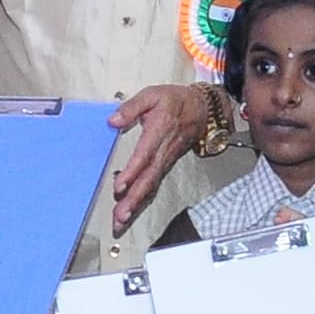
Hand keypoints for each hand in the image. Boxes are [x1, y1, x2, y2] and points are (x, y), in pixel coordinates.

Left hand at [108, 82, 219, 228]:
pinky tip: (130, 208)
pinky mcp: (165, 165)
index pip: (145, 155)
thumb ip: (131, 107)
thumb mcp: (152, 94)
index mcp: (159, 131)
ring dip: (136, 203)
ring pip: (151, 184)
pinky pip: (153, 183)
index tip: (120, 186)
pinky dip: (141, 198)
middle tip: (120, 215)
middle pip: (148, 178)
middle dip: (134, 198)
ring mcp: (165, 160)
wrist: (202, 109)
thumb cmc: (176, 101)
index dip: (132, 171)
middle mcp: (163, 150)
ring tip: (121, 218)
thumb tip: (113, 120)